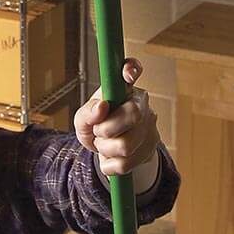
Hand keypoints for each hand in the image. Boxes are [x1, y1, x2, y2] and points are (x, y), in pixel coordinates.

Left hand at [74, 58, 159, 177]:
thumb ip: (87, 112)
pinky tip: (110, 157)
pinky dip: (110, 165)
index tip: (127, 74)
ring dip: (106, 149)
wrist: (109, 150)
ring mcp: (149, 126)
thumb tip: (101, 107)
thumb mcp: (84, 118)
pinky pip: (126, 163)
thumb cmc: (97, 125)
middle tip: (98, 131)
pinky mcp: (150, 149)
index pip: (132, 69)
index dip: (131, 69)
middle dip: (107, 129)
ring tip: (104, 144)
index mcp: (124, 87)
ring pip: (127, 145)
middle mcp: (141, 102)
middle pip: (133, 115)